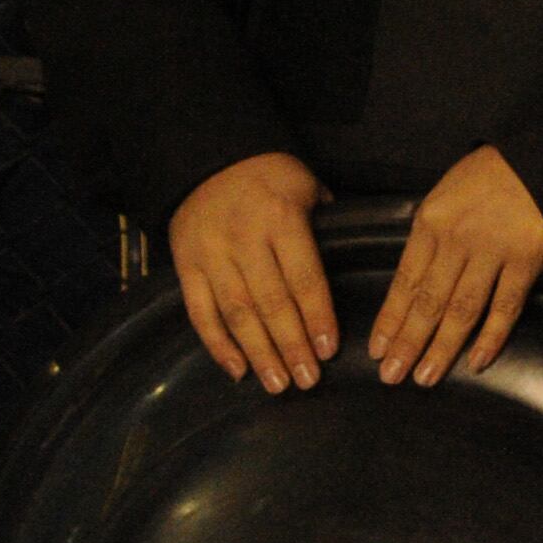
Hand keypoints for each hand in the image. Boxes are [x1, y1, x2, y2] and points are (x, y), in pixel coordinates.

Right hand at [166, 150, 334, 391]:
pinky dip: (217, 344)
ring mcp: (211, 255)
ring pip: (236, 312)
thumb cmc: (270, 176)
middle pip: (270, 302)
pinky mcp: (185, 266)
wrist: (209, 158)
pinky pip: (199, 312)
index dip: (317, 316)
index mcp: (280, 219)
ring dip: (258, 353)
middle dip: (291, 345)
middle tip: (308, 380)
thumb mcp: (307, 186)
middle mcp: (243, 240)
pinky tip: (237, 370)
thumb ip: (328, 224)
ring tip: (278, 384)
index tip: (330, 349)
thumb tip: (356, 259)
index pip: (303, 277)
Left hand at [372, 145, 542, 385]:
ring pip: (462, 310)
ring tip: (424, 377)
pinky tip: (477, 361)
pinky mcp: (527, 261)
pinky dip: (492, 336)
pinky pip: (506, 306)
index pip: (404, 281)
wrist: (540, 159)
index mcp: (431, 223)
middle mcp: (457, 241)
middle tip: (391, 375)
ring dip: (441, 348)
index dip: (389, 319)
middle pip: (427, 302)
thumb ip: (428, 236)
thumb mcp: (445, 195)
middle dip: (407, 342)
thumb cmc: (490, 177)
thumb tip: (411, 281)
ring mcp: (494, 252)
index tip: (377, 349)